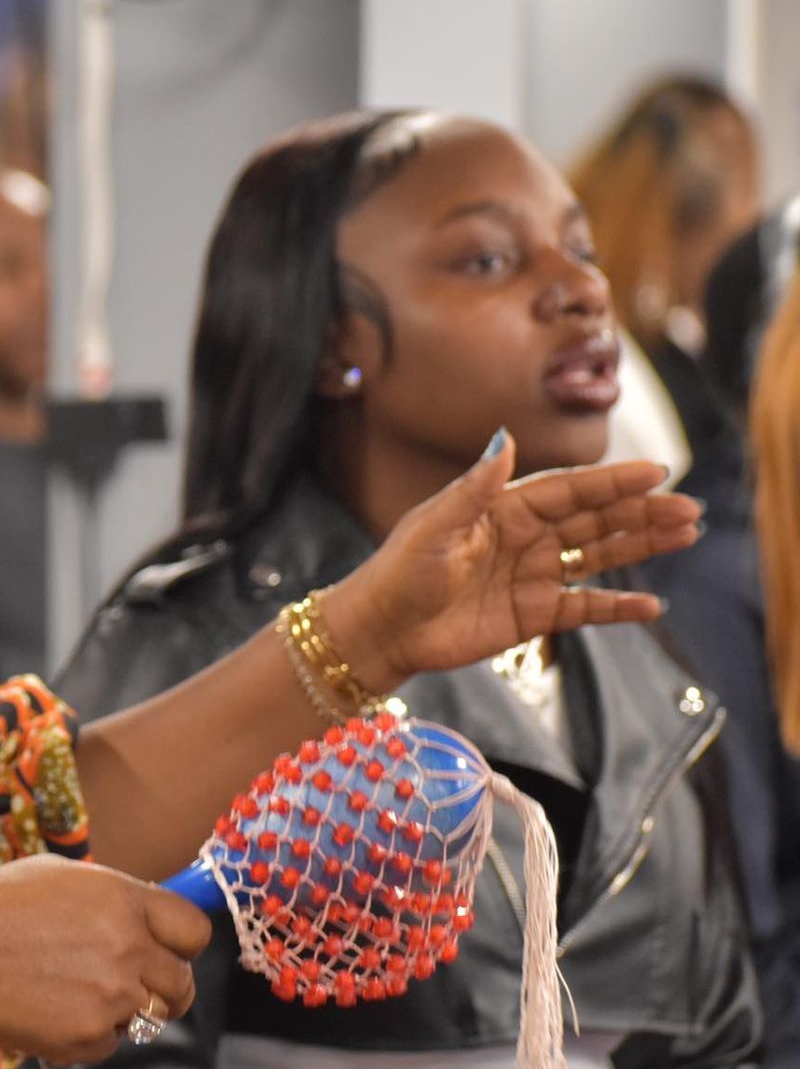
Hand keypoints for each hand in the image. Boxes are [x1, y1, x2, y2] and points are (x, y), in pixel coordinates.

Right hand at [0, 855, 210, 1064]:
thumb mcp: (58, 875)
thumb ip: (113, 896)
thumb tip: (148, 915)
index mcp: (123, 900)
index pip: (194, 931)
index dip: (183, 944)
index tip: (170, 951)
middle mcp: (128, 947)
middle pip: (182, 983)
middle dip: (164, 987)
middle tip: (132, 985)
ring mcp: (112, 996)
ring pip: (150, 1017)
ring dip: (126, 1010)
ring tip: (78, 993)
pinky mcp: (88, 1037)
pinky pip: (111, 1042)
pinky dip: (89, 1034)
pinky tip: (50, 1010)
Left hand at [325, 432, 701, 691]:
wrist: (380, 629)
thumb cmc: (398, 572)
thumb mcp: (433, 525)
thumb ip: (474, 487)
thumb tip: (505, 438)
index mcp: (504, 508)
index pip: (569, 490)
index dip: (612, 482)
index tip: (655, 472)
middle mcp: (524, 538)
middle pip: (594, 519)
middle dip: (641, 513)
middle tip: (688, 508)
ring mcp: (532, 576)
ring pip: (598, 556)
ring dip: (641, 546)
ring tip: (685, 536)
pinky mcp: (531, 616)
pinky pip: (584, 608)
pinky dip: (617, 607)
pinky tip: (650, 605)